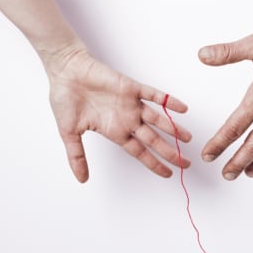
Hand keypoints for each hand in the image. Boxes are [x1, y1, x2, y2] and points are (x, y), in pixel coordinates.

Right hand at [43, 44, 191, 182]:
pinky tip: (182, 108)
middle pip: (153, 140)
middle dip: (170, 152)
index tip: (168, 173)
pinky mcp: (131, 88)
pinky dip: (168, 101)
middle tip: (186, 164)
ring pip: (158, 120)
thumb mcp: (69, 133)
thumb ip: (77, 156)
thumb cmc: (65, 99)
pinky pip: (154, 95)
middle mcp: (127, 120)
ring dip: (173, 129)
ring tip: (188, 138)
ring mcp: (131, 104)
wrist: (65, 72)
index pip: (140, 153)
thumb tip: (82, 180)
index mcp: (114, 131)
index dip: (154, 163)